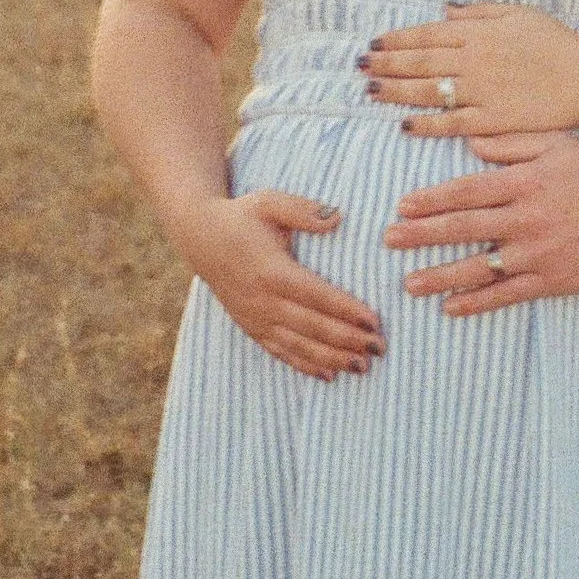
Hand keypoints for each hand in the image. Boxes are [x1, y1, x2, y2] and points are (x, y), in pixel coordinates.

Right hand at [173, 192, 384, 381]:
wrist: (199, 237)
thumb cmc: (241, 217)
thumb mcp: (270, 203)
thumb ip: (304, 210)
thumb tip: (338, 217)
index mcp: (272, 270)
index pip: (317, 295)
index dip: (346, 310)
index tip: (374, 321)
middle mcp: (263, 300)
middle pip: (312, 326)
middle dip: (348, 340)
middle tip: (379, 348)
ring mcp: (255, 318)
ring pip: (298, 345)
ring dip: (332, 358)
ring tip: (362, 367)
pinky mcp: (250, 327)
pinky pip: (280, 352)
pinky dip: (305, 366)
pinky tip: (329, 375)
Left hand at [360, 3, 578, 138]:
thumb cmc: (554, 41)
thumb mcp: (517, 13)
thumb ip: (477, 12)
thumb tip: (444, 11)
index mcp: (479, 33)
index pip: (427, 35)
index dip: (397, 40)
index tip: (374, 44)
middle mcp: (474, 60)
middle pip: (420, 62)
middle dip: (386, 64)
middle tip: (361, 67)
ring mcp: (481, 91)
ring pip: (428, 91)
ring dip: (396, 92)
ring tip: (372, 92)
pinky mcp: (492, 120)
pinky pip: (451, 123)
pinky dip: (427, 124)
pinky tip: (405, 124)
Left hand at [384, 136, 578, 312]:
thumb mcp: (556, 144)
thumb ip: (511, 143)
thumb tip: (470, 143)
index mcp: (521, 184)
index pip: (466, 192)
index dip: (431, 200)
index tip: (402, 206)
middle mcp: (522, 219)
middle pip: (463, 227)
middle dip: (421, 235)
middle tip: (389, 240)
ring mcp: (534, 253)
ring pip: (478, 266)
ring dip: (440, 274)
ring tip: (410, 283)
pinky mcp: (549, 279)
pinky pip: (506, 294)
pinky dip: (477, 302)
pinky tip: (451, 307)